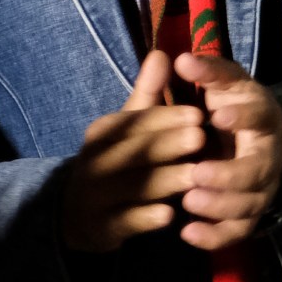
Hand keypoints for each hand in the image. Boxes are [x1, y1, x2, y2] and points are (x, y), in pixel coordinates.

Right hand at [60, 51, 205, 253]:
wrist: (80, 212)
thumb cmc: (117, 158)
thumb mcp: (129, 126)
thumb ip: (148, 93)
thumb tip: (163, 53)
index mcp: (103, 133)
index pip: (136, 123)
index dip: (166, 118)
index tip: (199, 113)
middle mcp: (94, 162)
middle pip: (133, 153)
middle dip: (167, 146)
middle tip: (202, 139)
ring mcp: (94, 197)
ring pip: (131, 188)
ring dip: (164, 181)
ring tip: (196, 176)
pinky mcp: (102, 228)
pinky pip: (124, 222)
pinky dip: (145, 219)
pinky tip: (169, 215)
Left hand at [172, 53, 281, 249]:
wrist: (261, 142)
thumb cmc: (234, 109)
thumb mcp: (226, 86)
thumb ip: (207, 73)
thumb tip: (180, 58)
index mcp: (263, 118)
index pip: (261, 116)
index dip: (244, 117)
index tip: (218, 115)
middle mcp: (269, 155)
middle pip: (259, 170)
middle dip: (229, 175)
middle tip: (196, 174)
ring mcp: (262, 188)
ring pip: (250, 204)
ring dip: (221, 206)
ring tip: (188, 201)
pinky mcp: (249, 214)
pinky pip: (239, 232)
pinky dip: (216, 236)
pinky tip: (188, 233)